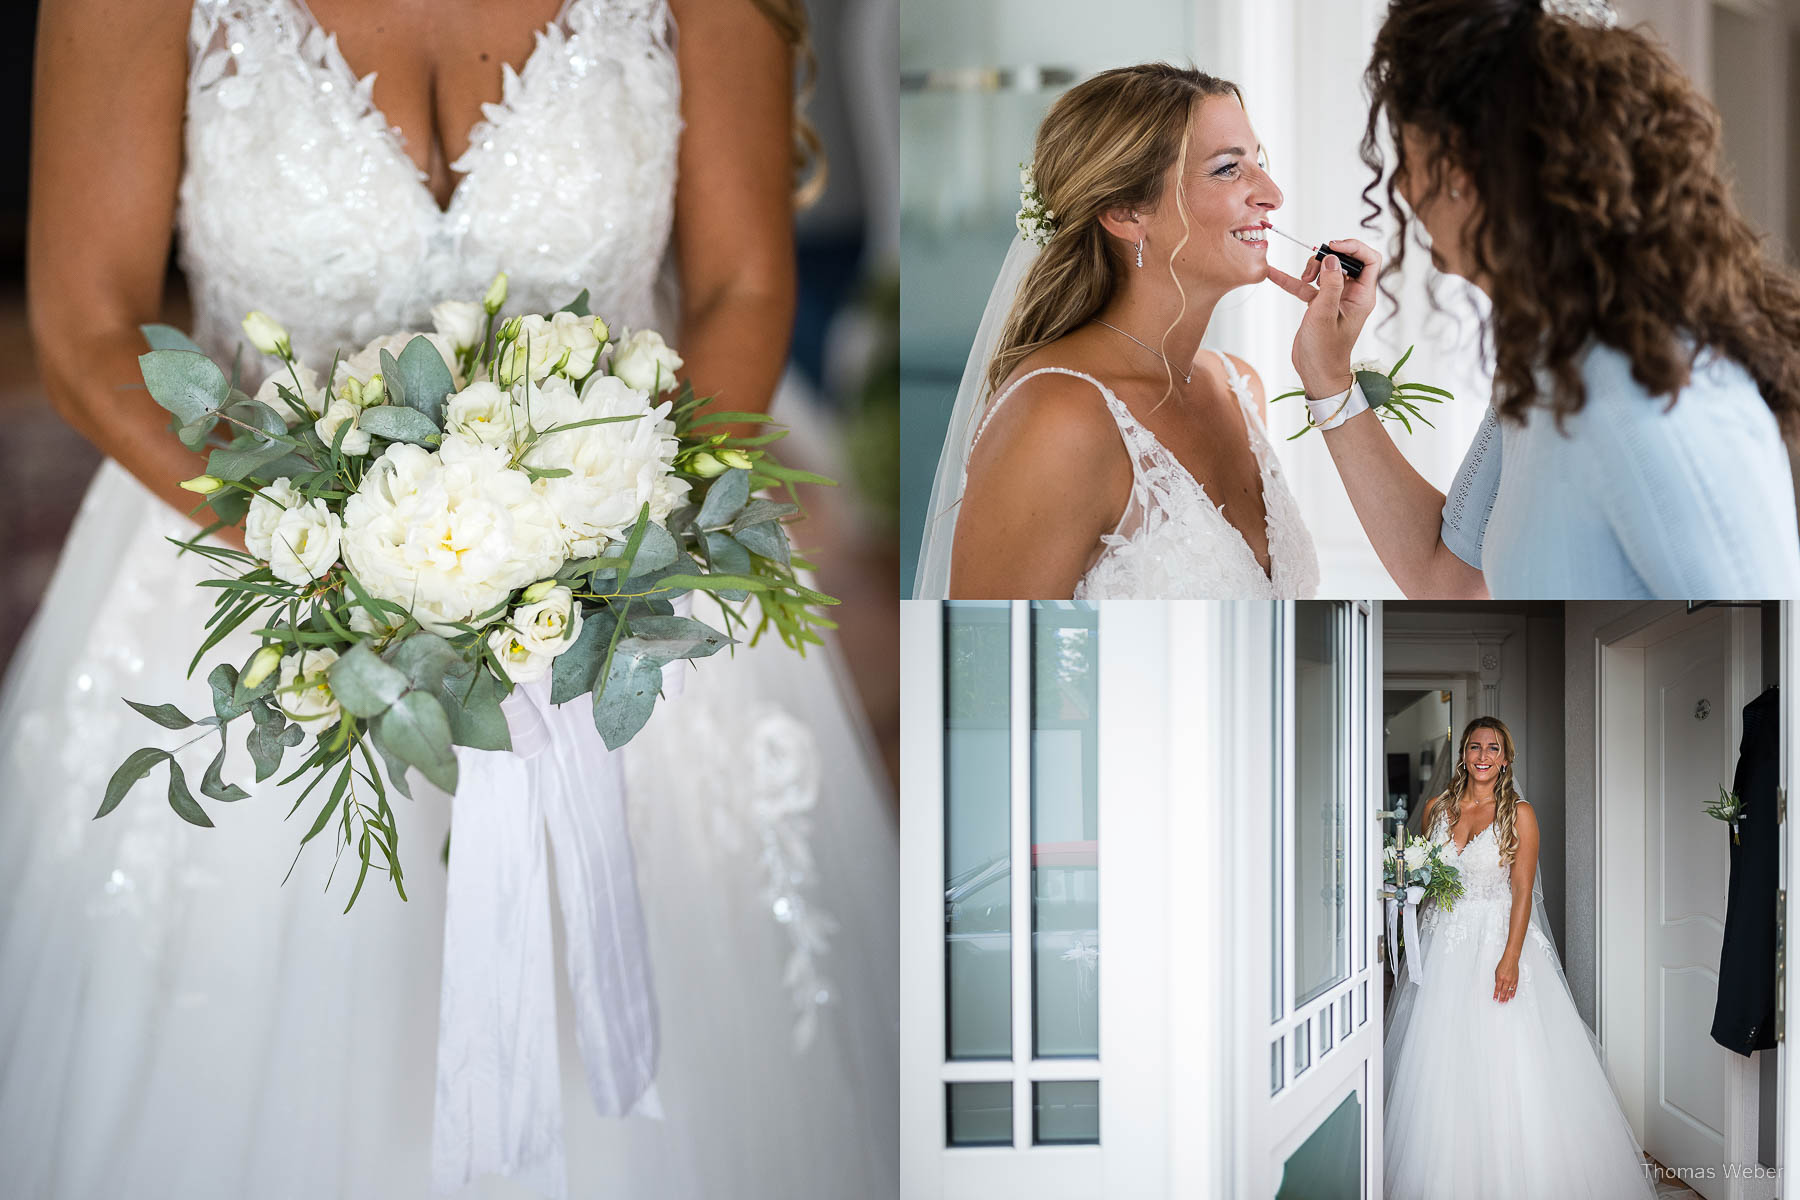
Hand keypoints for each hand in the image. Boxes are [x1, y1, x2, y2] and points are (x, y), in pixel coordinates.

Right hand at [1265, 238, 1382, 399]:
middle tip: (1312, 270)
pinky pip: (1307, 287)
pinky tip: (1274, 274)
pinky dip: (1292, 281)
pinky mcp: (1319, 305)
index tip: (1333, 247)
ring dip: (1311, 269)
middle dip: (1327, 258)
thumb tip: (1332, 258)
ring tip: (1302, 280)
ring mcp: (1335, 299)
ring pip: (1326, 270)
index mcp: (1362, 296)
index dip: (1354, 247)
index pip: (1370, 260)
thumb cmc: (1325, 351)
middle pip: (1345, 261)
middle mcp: (1352, 295)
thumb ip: (1330, 285)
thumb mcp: (1325, 315)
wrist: (1316, 374)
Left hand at [1493, 955, 1519, 1003]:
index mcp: (1500, 978)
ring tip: (1505, 1002)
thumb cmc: (1503, 964)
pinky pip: (1514, 989)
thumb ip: (1497, 979)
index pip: (1497, 989)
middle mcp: (1506, 980)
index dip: (1496, 994)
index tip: (1495, 998)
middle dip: (1501, 998)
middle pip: (1503, 991)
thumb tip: (1497, 985)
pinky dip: (1513, 993)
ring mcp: (1512, 981)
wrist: (1511, 960)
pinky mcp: (1516, 980)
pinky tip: (1511, 997)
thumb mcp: (1496, 971)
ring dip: (1507, 997)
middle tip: (1500, 1002)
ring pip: (1509, 991)